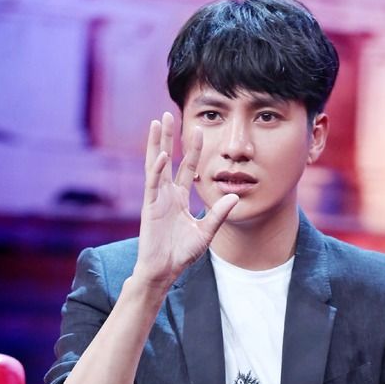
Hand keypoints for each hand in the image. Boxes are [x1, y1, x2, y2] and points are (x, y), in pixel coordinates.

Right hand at [134, 112, 238, 287]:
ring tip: (157, 122)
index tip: (200, 130)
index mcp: (179, 198)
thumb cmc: (182, 254)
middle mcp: (167, 194)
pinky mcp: (150, 207)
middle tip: (169, 114)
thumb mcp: (206, 232)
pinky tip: (161, 154)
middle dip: (169, 137)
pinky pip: (153, 183)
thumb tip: (234, 196)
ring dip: (157, 143)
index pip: (188, 168)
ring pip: (155, 164)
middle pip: (168, 159)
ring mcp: (156, 198)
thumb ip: (218, 214)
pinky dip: (157, 169)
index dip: (193, 150)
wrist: (164, 270)